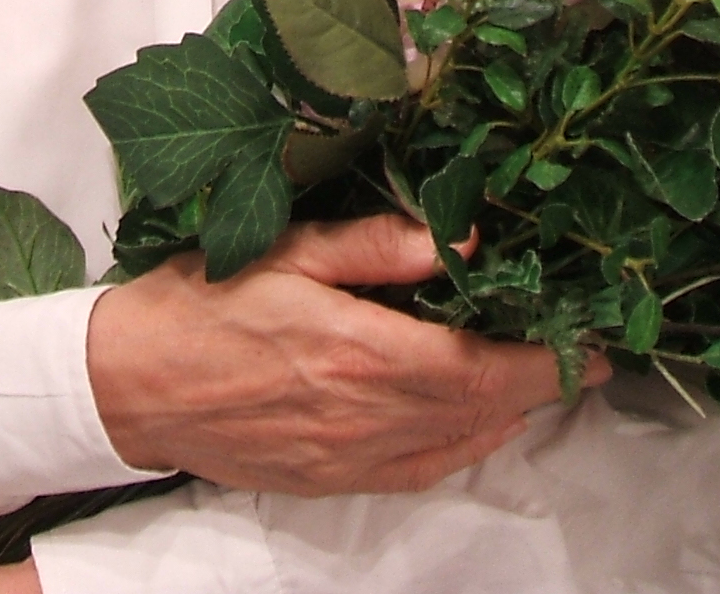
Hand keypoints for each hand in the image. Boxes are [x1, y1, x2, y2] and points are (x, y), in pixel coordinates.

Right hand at [85, 215, 606, 497]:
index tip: (591, 343)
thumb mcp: (285, 249)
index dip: (546, 360)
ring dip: (506, 415)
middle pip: (482, 408)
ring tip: (538, 380)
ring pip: (456, 444)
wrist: (128, 385)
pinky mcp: (328, 479)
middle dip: (540, 383)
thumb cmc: (201, 303)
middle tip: (581, 356)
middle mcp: (365, 414)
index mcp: (359, 350)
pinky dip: (461, 450)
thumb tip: (458, 239)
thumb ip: (375, 246)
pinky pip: (417, 474)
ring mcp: (348, 457)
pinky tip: (478, 427)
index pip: (481, 364)